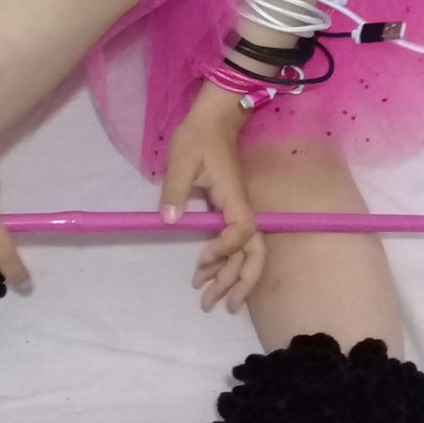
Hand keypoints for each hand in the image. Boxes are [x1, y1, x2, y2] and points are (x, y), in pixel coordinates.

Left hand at [159, 85, 265, 312]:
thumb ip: (176, 190)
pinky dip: (224, 263)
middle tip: (215, 304)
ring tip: (208, 299)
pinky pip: (235, 244)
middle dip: (238, 280)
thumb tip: (168, 221)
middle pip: (255, 251)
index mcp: (234, 196)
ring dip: (230, 278)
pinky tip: (205, 275)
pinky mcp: (230, 212)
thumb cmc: (198, 136)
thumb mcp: (182, 159)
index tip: (201, 258)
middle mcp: (242, 208)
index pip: (241, 231)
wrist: (215, 118)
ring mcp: (238, 211)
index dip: (224, 249)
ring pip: (247, 252)